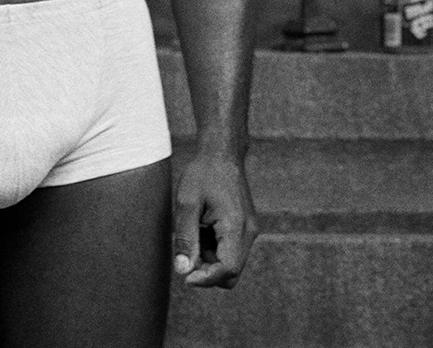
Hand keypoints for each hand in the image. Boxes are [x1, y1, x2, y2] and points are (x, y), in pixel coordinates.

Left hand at [171, 151, 256, 288]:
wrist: (222, 153)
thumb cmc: (203, 174)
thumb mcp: (187, 202)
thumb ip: (186, 238)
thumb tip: (183, 271)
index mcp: (236, 226)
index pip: (227, 269)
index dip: (205, 279)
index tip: (185, 277)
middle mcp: (248, 233)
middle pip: (231, 272)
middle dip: (207, 271)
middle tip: (186, 254)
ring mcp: (249, 231)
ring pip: (230, 263)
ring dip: (209, 259)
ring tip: (194, 230)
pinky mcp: (245, 228)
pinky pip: (231, 250)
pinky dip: (214, 249)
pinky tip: (202, 227)